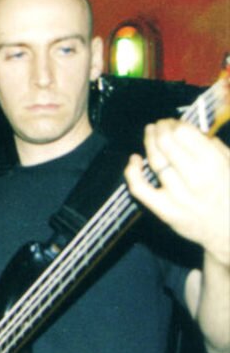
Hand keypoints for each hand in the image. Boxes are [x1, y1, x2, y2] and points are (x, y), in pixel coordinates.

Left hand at [125, 119, 229, 266]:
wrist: (229, 231)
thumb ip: (215, 147)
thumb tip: (193, 130)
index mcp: (215, 165)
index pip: (185, 134)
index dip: (175, 124)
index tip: (173, 121)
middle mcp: (196, 179)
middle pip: (167, 144)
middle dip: (161, 129)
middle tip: (159, 124)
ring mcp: (178, 196)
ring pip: (155, 162)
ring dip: (149, 142)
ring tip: (150, 132)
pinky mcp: (164, 211)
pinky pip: (140, 189)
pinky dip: (132, 172)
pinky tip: (134, 160)